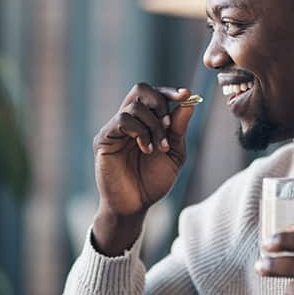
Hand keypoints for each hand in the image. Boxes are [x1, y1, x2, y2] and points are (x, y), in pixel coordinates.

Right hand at [92, 83, 194, 254]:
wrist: (136, 205)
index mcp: (145, 121)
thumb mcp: (173, 152)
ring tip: (157, 147)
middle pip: (141, 89)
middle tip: (168, 124)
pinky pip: (122, 120)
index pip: (154, 94)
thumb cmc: (154, 180)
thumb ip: (179, 128)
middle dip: (160, 102)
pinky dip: (139, 132)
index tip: (186, 94)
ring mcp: (114, 128)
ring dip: (153, 125)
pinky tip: (146, 149)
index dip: (170, 91)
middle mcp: (129, 120)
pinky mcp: (104, 139)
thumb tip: (189, 101)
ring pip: (134, 106)